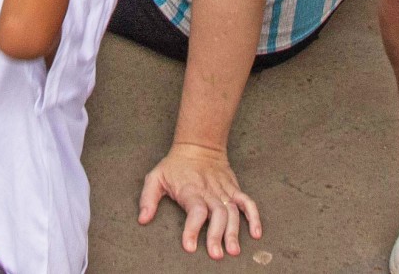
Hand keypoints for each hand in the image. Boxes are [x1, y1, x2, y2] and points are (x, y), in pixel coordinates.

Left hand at [138, 143, 261, 258]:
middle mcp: (209, 191)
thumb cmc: (175, 165)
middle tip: (216, 255)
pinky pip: (247, 202)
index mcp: (190, 190)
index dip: (193, 229)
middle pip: (217, 214)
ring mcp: (223, 190)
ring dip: (234, 231)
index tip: (190, 247)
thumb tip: (143, 219)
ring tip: (233, 250)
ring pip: (232, 212)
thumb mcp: (155, 177)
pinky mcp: (234, 188)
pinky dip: (254, 216)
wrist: (198, 144)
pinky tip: (256, 233)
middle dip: (217, 235)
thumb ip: (148, 198)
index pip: (195, 210)